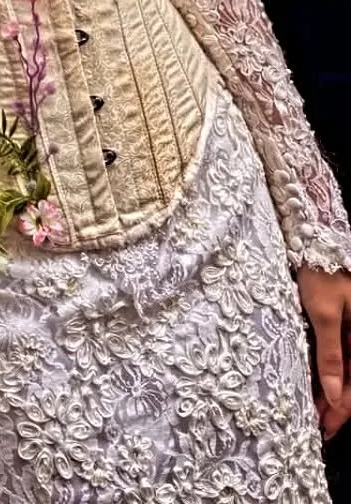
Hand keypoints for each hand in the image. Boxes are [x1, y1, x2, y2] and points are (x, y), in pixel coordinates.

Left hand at [298, 265, 350, 438]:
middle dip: (337, 406)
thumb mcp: (323, 312)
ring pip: (348, 371)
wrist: (317, 235)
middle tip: (318, 425)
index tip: (324, 426)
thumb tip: (334, 394)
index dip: (342, 409)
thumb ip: (330, 354)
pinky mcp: (344, 324)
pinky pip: (341, 355)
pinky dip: (330, 372)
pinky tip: (318, 383)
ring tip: (315, 410)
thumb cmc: (321, 269)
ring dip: (333, 391)